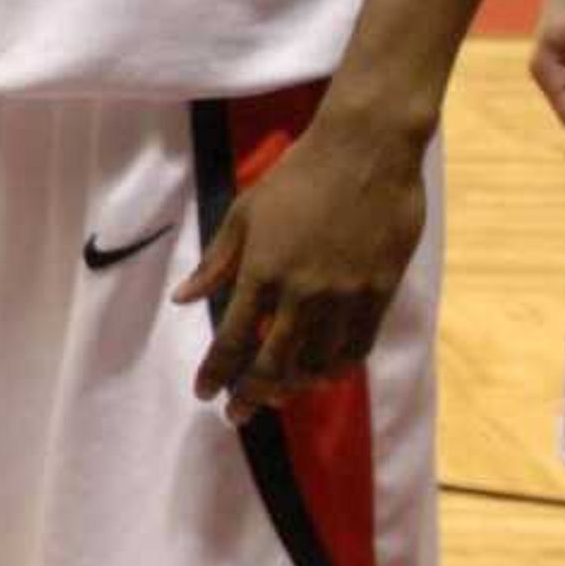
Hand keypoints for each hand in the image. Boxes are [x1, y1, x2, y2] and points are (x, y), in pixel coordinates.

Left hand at [178, 113, 430, 422]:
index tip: (205, 395)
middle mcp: (304, 292)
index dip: (217, 373)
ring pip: (319, 363)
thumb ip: (217, 262)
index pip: (234, 340)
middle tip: (237, 414)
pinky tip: (323, 374)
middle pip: (275, 363)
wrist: (366, 151)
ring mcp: (347, 295)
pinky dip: (337, 368)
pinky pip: (358, 346)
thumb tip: (183, 299)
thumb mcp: (244, 214)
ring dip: (295, 386)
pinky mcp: (381, 291)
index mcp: (263, 272)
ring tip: (278, 394)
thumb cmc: (297, 177)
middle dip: (252, 395)